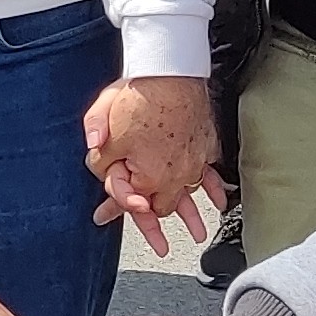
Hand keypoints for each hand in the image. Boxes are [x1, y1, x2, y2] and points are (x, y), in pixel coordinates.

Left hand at [84, 73, 219, 254]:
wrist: (172, 72)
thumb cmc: (139, 96)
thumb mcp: (103, 126)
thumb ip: (98, 155)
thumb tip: (96, 167)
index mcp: (148, 176)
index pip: (129, 201)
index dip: (114, 208)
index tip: (102, 217)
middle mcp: (175, 175)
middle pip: (161, 205)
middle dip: (152, 218)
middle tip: (156, 243)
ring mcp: (194, 162)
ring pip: (190, 195)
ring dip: (192, 216)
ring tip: (198, 235)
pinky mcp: (206, 147)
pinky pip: (212, 174)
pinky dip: (215, 189)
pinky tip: (219, 201)